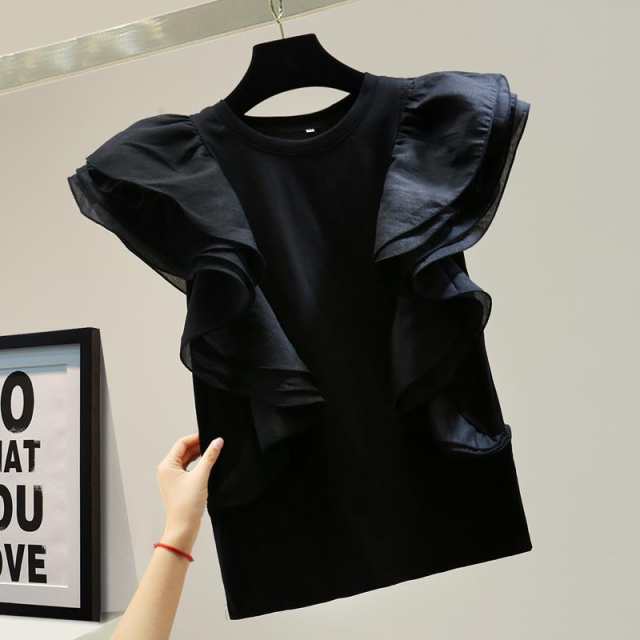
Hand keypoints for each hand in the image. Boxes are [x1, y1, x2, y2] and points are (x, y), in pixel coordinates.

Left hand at [156, 433, 223, 554]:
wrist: (183, 528)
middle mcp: (167, 470)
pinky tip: (208, 465)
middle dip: (199, 446)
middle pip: (184, 451)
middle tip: (214, 444)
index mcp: (167, 465)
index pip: (182, 444)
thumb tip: (217, 442)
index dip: (196, 438)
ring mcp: (172, 478)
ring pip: (187, 460)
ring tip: (213, 453)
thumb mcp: (200, 476)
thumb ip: (210, 457)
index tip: (210, 436)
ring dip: (199, 455)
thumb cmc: (186, 506)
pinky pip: (188, 469)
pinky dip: (198, 465)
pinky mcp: (179, 485)